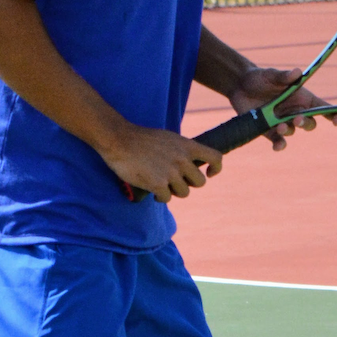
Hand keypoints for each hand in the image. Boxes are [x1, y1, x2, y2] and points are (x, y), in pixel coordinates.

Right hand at [101, 122, 221, 202]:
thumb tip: (189, 164)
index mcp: (187, 146)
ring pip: (184, 193)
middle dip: (189, 184)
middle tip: (175, 182)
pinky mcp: (158, 184)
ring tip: (161, 185)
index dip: (216, 168)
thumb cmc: (140, 139)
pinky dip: (160, 198)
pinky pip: (167, 199)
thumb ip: (181, 150)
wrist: (119, 140)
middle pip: (200, 182)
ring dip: (173, 192)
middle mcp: (182, 159)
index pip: (216, 157)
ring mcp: (171, 172)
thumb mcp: (168, 138)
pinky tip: (153, 192)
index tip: (209, 173)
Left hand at [229, 65, 336, 151]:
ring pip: (293, 131)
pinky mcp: (269, 131)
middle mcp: (295, 111)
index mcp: (302, 98)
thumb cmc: (260, 78)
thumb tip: (297, 72)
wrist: (239, 86)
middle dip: (306, 123)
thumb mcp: (271, 75)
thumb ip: (283, 76)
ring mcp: (282, 122)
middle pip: (310, 123)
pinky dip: (280, 145)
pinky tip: (278, 146)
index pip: (323, 108)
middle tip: (297, 119)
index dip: (334, 115)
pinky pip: (279, 141)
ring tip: (279, 125)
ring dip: (289, 130)